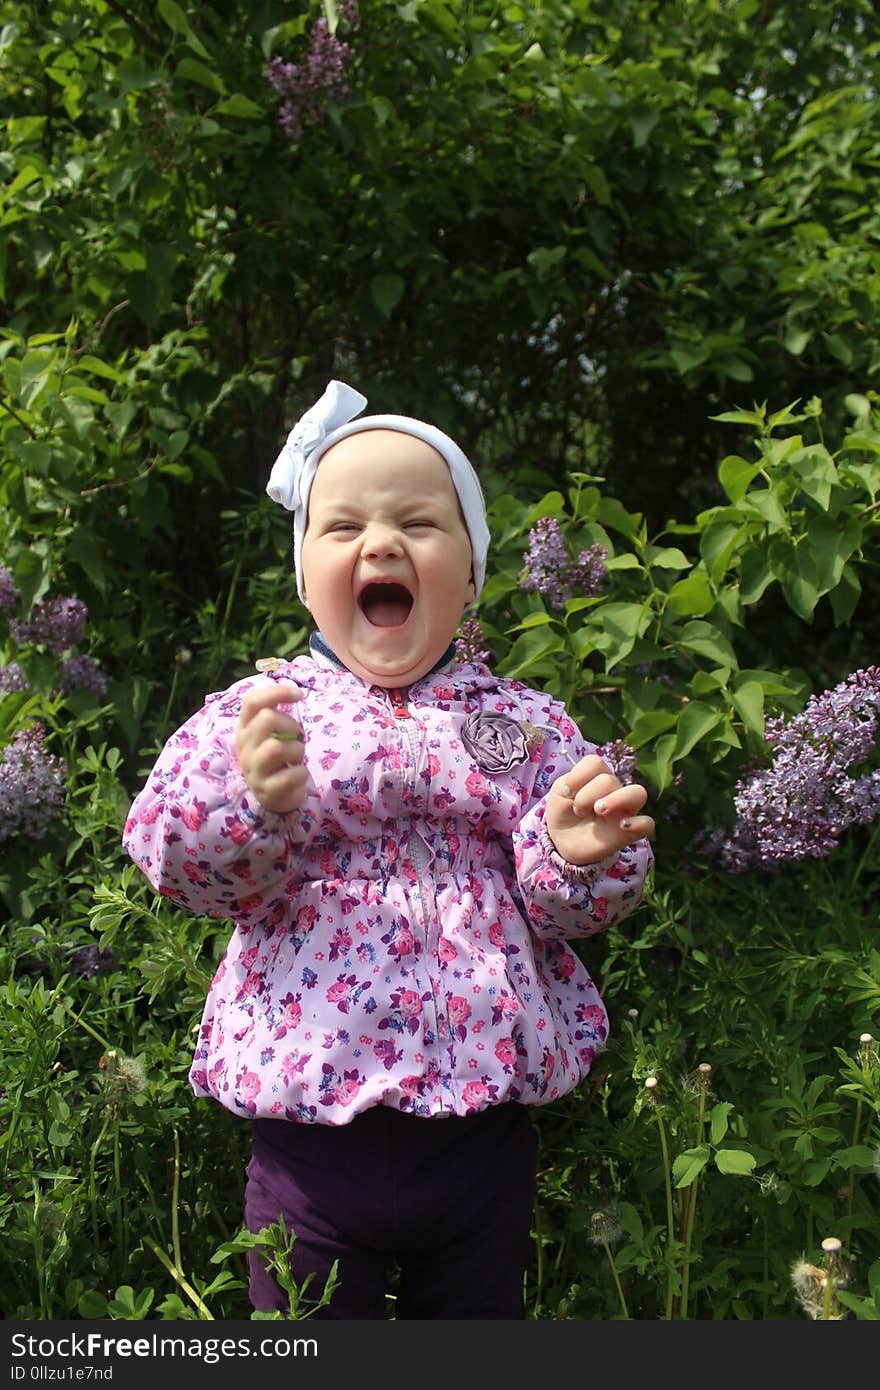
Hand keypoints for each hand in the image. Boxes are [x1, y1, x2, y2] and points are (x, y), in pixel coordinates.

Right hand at [235, 682, 307, 813]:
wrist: (275, 797)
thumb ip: (276, 715)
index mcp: (244, 729)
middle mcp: (244, 748)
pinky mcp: (266, 790)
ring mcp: (253, 770)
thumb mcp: (271, 734)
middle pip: (266, 719)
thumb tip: (294, 693)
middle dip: (290, 724)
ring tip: (296, 758)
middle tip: (295, 736)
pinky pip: (290, 775)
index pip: (252, 701)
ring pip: (277, 747)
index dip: (276, 693)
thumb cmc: (276, 759)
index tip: (299, 695)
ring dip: (297, 750)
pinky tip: (297, 775)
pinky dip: (301, 773)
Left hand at [545, 754, 654, 864]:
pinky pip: (648, 824)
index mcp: (597, 777)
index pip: (595, 763)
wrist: (563, 842)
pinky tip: (622, 826)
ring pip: (637, 792)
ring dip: (615, 800)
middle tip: (579, 810)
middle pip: (610, 779)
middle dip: (588, 794)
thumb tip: (583, 786)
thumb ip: (570, 782)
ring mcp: (624, 810)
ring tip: (599, 812)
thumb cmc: (564, 812)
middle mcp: (614, 790)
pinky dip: (639, 823)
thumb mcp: (559, 793)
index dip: (578, 776)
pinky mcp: (630, 832)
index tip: (566, 793)